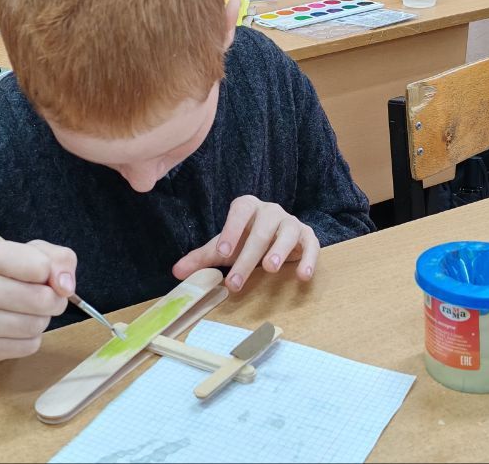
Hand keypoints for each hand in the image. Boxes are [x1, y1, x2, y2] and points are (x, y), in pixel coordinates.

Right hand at [0, 240, 74, 363]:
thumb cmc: (10, 276)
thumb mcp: (36, 254)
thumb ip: (60, 260)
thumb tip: (66, 287)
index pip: (41, 267)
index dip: (51, 272)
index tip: (42, 274)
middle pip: (42, 299)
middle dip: (53, 300)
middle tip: (45, 297)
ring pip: (37, 325)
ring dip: (42, 319)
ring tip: (28, 311)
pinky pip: (29, 346)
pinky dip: (32, 338)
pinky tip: (16, 328)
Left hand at [172, 195, 319, 291]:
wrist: (274, 238)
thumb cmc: (245, 241)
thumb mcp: (223, 249)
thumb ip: (201, 258)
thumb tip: (176, 272)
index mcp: (248, 207)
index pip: (239, 211)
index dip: (231, 230)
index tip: (222, 251)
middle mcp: (271, 211)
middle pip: (261, 231)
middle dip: (248, 257)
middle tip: (236, 282)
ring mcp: (291, 222)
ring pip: (288, 233)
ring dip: (279, 251)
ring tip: (269, 268)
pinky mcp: (308, 236)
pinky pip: (312, 245)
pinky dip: (308, 259)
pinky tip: (302, 276)